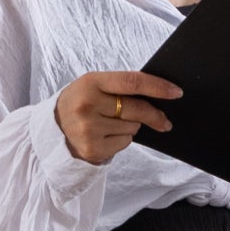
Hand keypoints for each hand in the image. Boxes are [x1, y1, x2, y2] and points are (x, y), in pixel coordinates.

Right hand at [55, 68, 180, 165]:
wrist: (52, 129)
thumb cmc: (80, 102)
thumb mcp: (93, 86)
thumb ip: (120, 87)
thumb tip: (160, 96)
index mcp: (90, 82)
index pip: (132, 82)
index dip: (158, 87)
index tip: (176, 92)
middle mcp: (87, 105)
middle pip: (137, 109)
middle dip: (155, 115)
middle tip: (164, 120)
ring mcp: (88, 129)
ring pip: (132, 128)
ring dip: (131, 126)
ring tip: (111, 123)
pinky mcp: (92, 149)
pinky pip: (124, 143)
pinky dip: (122, 140)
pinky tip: (106, 136)